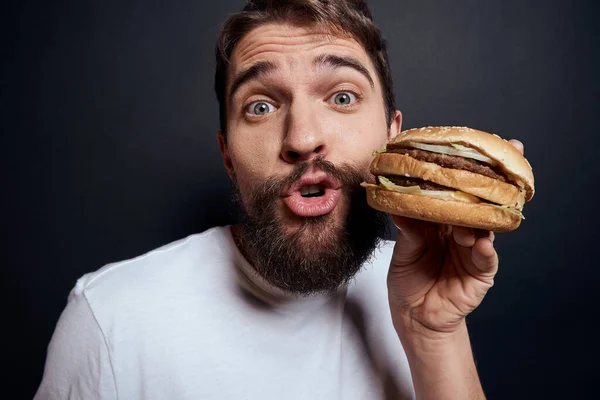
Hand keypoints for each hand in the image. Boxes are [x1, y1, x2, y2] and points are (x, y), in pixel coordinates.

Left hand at [388, 139, 523, 336]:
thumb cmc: (408, 278)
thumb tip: (397, 196)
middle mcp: (462, 229)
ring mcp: (474, 249)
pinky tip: (480, 242)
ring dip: (480, 217)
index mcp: (443, 219)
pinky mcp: (481, 272)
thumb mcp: (404, 247)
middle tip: (503, 154)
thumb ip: (408, 225)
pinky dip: (484, 248)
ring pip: (485, 226)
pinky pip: (487, 257)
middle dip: (491, 180)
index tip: (471, 147)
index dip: (464, 171)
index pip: (456, 190)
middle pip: (479, 201)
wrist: (413, 314)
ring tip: (470, 213)